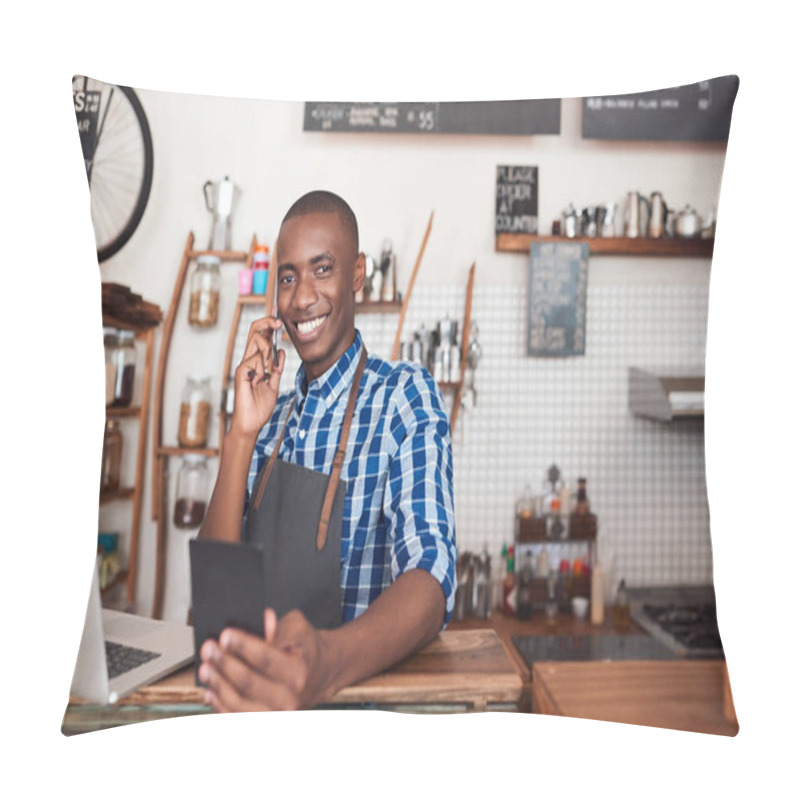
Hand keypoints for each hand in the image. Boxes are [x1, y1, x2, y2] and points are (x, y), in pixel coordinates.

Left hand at [198, 609, 334, 711]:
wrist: (322, 673)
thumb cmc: (307, 649)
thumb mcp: (299, 629)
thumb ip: (279, 626)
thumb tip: (262, 620)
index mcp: (300, 672)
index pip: (266, 658)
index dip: (243, 646)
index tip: (225, 635)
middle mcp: (291, 698)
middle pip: (249, 683)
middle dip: (224, 664)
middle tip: (208, 649)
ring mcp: (278, 715)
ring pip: (239, 704)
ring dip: (218, 685)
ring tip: (205, 668)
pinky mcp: (267, 723)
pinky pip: (238, 717)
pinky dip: (220, 704)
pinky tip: (211, 690)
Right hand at [229, 316, 284, 437]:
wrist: (251, 424)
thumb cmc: (259, 407)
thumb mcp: (273, 385)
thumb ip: (277, 369)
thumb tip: (281, 352)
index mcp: (255, 363)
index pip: (260, 338)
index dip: (268, 327)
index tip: (280, 322)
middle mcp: (248, 361)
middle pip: (254, 331)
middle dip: (267, 321)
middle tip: (278, 323)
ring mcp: (243, 366)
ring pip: (257, 342)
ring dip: (268, 351)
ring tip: (268, 369)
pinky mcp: (241, 372)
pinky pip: (254, 360)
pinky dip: (262, 367)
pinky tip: (260, 378)